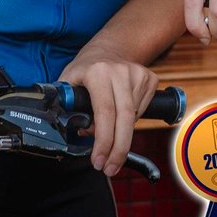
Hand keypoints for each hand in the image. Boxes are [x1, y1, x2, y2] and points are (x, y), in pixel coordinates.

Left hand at [58, 51, 157, 176]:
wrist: (110, 48)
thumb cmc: (86, 69)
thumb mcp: (68, 81)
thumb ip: (66, 104)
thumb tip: (71, 130)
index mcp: (98, 72)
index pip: (104, 113)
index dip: (103, 141)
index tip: (98, 161)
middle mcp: (120, 72)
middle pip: (125, 120)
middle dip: (118, 150)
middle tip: (110, 168)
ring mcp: (138, 74)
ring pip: (133, 119)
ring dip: (120, 135)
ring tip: (108, 137)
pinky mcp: (150, 79)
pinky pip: (141, 111)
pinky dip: (130, 122)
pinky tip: (120, 116)